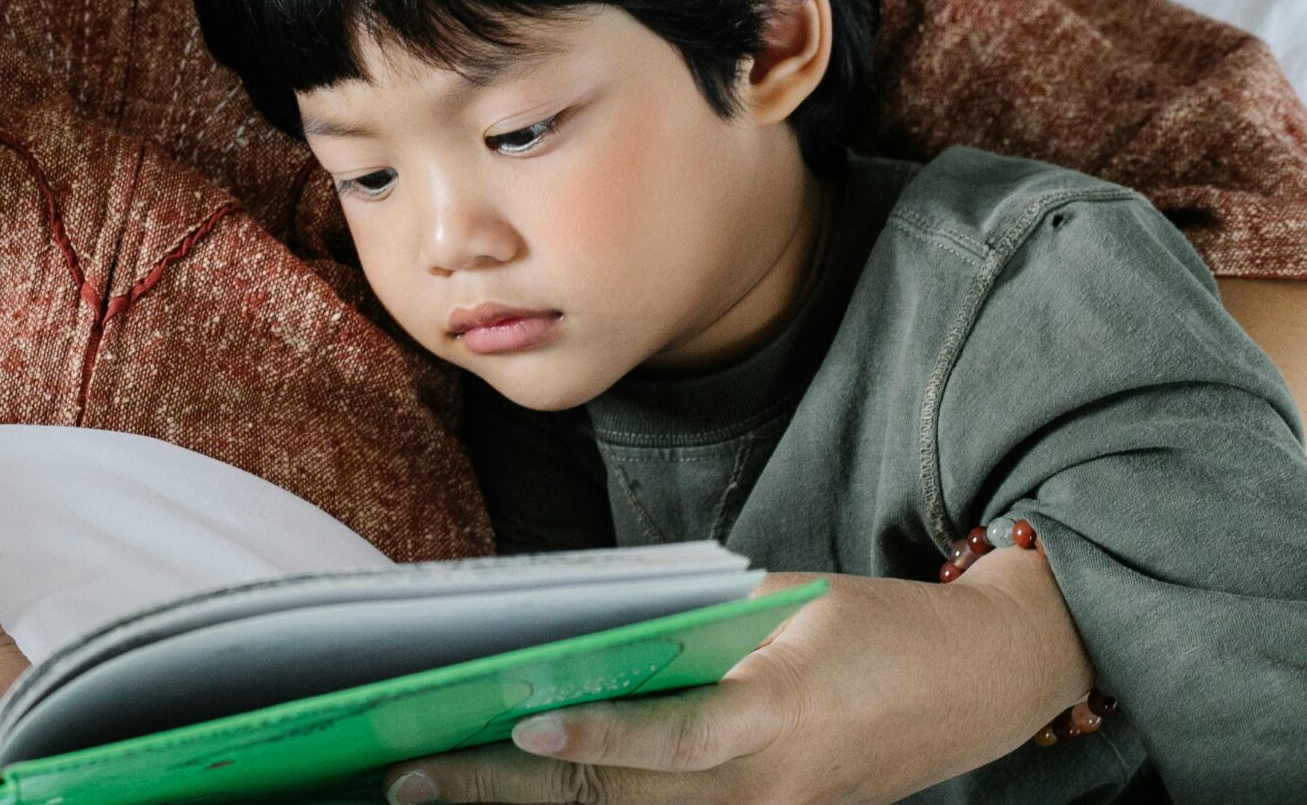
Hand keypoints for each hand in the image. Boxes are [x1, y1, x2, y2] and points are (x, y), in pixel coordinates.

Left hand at [382, 550, 1090, 803]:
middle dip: (506, 791)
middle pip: (620, 799)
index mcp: (778, 716)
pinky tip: (518, 798)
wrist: (978, 683)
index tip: (519, 724)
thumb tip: (573, 630)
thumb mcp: (782, 604)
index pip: (674, 737)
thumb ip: (687, 624)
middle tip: (410, 776)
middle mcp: (767, 791)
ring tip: (432, 794)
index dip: (598, 738)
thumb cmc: (867, 625)